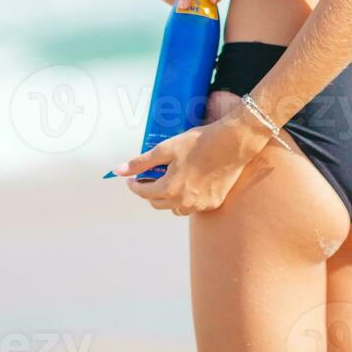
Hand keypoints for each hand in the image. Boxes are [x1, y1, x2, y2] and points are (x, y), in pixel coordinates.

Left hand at [113, 105, 271, 214]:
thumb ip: (142, 162)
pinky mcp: (213, 203)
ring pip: (175, 208)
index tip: (131, 179)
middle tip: (150, 176)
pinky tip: (189, 182)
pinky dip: (187, 198)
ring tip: (170, 179)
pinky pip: (193, 206)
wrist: (233, 143)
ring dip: (169, 197)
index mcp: (170, 189)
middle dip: (151, 191)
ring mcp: (200, 206)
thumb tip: (118, 171)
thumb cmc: (200, 142)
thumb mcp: (167, 148)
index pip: (144, 193)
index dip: (134, 185)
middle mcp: (184, 203)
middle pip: (158, 203)